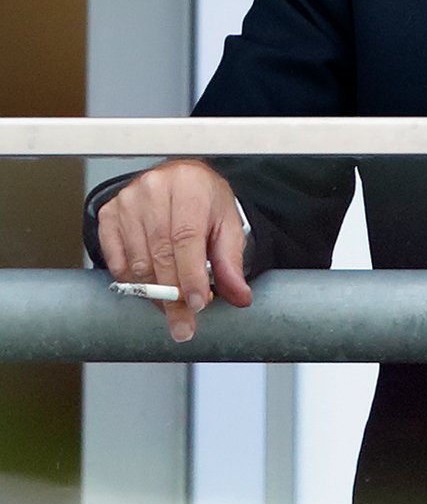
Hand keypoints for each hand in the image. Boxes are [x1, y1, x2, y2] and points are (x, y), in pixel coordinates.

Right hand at [95, 159, 252, 342]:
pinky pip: (116, 261)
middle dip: (173, 296)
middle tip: (184, 324)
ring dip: (154, 294)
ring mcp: (127, 201)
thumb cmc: (204, 201)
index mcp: (190, 186)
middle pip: (160, 254)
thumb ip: (231, 261)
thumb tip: (240, 296)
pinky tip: (151, 288)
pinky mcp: (108, 215)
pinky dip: (133, 283)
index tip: (197, 304)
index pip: (187, 238)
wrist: (178, 179)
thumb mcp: (227, 224)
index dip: (191, 275)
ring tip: (172, 309)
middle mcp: (155, 190)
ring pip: (137, 262)